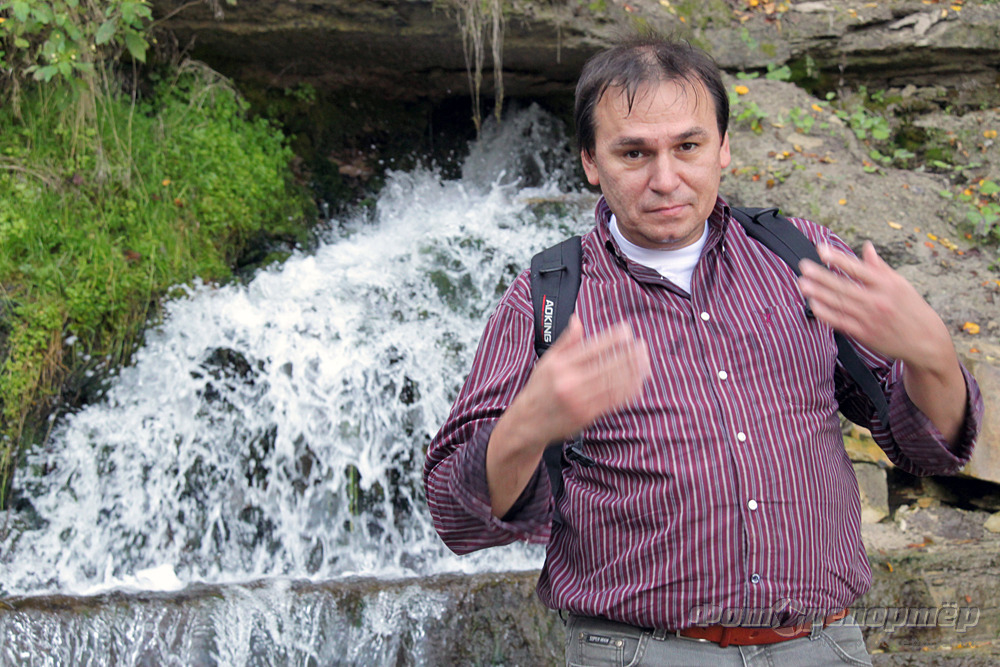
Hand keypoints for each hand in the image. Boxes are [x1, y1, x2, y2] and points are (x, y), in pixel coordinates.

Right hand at [516, 314, 651, 444]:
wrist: (528, 423)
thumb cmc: (538, 390)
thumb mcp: (546, 361)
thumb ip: (565, 341)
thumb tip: (578, 320)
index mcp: (561, 366)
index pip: (592, 347)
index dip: (612, 338)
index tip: (627, 330)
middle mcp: (570, 382)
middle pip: (607, 365)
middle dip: (628, 354)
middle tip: (642, 345)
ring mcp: (580, 400)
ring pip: (613, 383)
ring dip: (633, 371)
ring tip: (645, 361)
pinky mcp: (588, 415)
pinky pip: (613, 400)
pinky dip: (628, 390)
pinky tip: (638, 381)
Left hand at [798, 242, 965, 442]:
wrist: (926, 342)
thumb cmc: (912, 309)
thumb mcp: (901, 285)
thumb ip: (879, 267)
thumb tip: (866, 247)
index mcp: (888, 285)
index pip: (858, 268)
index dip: (838, 258)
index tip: (820, 249)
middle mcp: (878, 301)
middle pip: (844, 286)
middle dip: (821, 275)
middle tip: (804, 266)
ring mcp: (870, 318)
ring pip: (839, 304)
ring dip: (819, 293)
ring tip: (802, 283)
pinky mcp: (864, 334)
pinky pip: (840, 322)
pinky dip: (826, 313)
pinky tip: (813, 304)